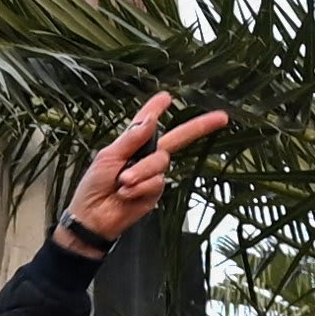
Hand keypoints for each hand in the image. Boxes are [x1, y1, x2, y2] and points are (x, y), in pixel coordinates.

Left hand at [55, 92, 231, 252]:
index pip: (148, 123)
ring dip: (140, 172)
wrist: (93, 218)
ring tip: (122, 182)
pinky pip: (157, 182)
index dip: (158, 108)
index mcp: (133, 144)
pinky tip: (126, 194)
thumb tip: (150, 119)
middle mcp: (147, 157)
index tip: (168, 97)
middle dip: (200, 127)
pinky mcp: (156, 192)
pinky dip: (141, 187)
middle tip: (221, 118)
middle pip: (178, 138)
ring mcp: (154, 174)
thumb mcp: (108, 157)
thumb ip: (131, 139)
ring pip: (161, 163)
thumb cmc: (93, 187)